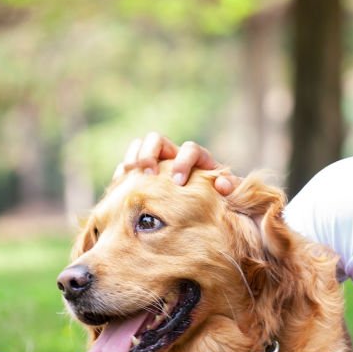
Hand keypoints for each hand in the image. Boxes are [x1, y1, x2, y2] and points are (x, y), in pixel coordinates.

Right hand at [114, 131, 238, 195]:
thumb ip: (231, 188)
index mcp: (198, 159)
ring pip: (141, 146)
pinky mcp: (144, 174)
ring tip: (132, 173)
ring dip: (135, 157)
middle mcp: (176, 156)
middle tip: (150, 173)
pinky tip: (121, 182)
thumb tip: (223, 185)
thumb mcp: (230, 195)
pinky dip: (124, 170)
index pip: (190, 149)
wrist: (208, 212)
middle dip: (151, 154)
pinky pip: (129, 164)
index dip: (183, 162)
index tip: (178, 182)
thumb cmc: (221, 201)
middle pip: (157, 140)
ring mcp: (158, 163)